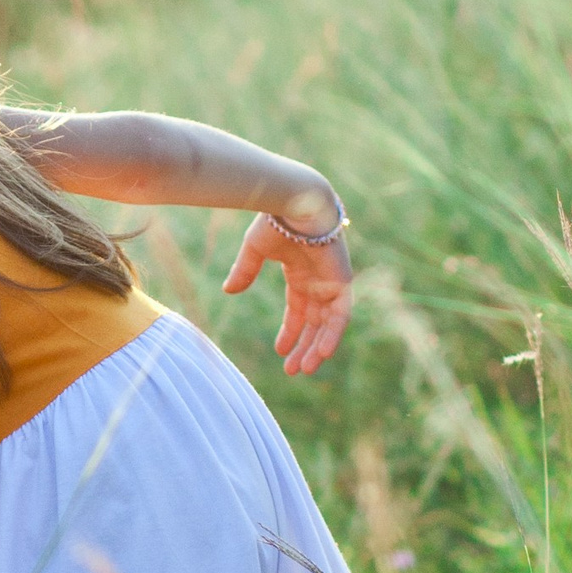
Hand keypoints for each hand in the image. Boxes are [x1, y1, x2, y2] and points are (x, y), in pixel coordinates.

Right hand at [222, 213, 351, 374]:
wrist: (298, 202)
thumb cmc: (276, 220)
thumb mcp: (255, 251)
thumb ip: (245, 271)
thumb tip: (229, 291)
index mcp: (300, 273)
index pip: (298, 310)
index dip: (289, 331)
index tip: (279, 350)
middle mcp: (318, 281)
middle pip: (314, 322)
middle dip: (303, 346)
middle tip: (292, 370)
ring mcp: (332, 282)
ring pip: (327, 324)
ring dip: (317, 347)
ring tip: (304, 369)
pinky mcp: (342, 282)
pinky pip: (340, 316)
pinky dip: (332, 334)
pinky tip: (322, 354)